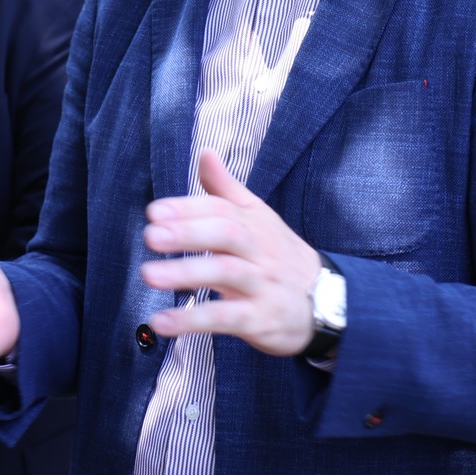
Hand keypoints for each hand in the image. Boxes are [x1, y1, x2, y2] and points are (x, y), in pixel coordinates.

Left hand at [141, 150, 320, 356]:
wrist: (327, 302)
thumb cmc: (278, 254)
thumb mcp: (258, 218)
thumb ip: (226, 188)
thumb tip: (204, 152)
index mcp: (255, 223)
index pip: (222, 209)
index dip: (188, 208)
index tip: (154, 212)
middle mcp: (259, 250)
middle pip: (227, 234)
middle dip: (188, 233)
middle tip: (150, 236)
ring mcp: (261, 285)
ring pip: (226, 273)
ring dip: (185, 273)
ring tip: (148, 275)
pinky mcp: (260, 319)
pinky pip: (225, 318)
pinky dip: (192, 319)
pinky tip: (161, 322)